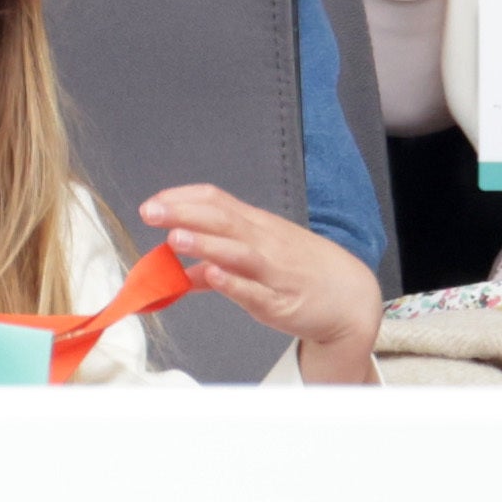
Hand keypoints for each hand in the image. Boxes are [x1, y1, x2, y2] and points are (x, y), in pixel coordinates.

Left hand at [139, 184, 381, 382]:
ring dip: (206, 244)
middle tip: (150, 212)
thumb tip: (181, 269)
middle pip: (223, 221)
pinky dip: (234, 284)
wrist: (351, 298)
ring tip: (174, 238)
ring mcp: (274, 272)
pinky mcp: (282, 302)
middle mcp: (265, 243)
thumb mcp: (259, 258)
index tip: (154, 202)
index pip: (217, 201)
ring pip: (239, 253)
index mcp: (258, 226)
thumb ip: (216, 263)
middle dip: (184, 213)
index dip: (184, 199)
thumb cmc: (300, 272)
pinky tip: (213, 276)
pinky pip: (256, 292)